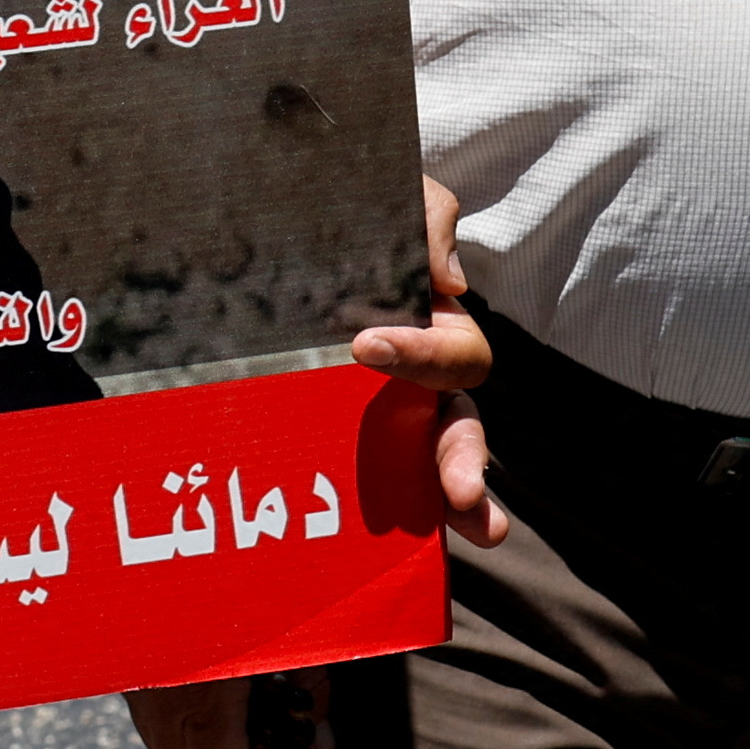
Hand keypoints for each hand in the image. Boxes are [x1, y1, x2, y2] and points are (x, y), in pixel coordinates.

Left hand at [350, 175, 504, 545]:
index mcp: (425, 324)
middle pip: (456, 427)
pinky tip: (387, 553)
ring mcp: (378, 415)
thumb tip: (446, 283)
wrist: (271, 218)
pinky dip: (392, 521)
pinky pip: (372, 488)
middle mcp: (412, 380)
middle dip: (463, 459)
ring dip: (459, 500)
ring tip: (478, 529)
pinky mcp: (335, 439)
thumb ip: (425, 217)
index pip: (454, 353)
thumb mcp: (389, 195)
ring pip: (431, 466)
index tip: (362, 348)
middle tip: (461, 489)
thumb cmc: (343, 214)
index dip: (421, 353)